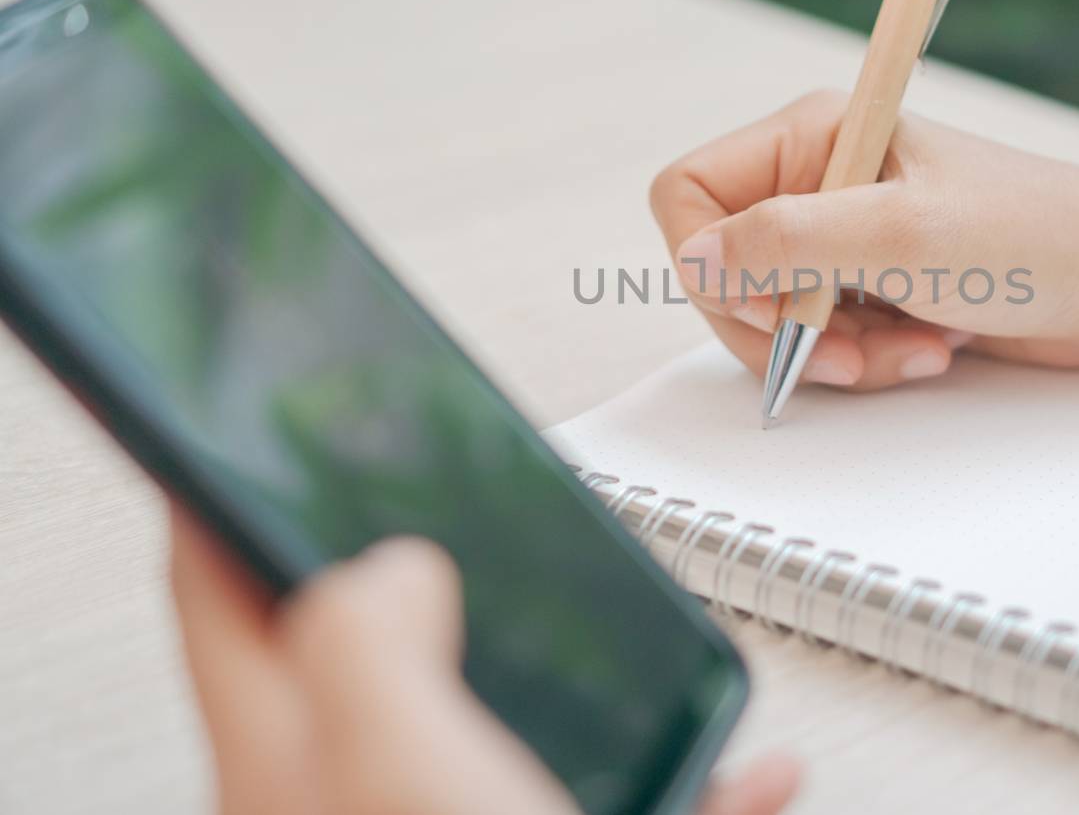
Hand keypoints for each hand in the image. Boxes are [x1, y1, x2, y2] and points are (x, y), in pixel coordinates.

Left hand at [168, 507, 800, 814]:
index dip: (222, 496)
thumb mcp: (403, 771)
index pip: (219, 601)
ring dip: (553, 665)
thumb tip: (390, 566)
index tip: (246, 422)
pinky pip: (619, 809)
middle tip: (430, 487)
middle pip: (358, 657)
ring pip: (498, 728)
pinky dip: (684, 780)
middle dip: (403, 565)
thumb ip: (369, 644)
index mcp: (295, 771)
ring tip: (591, 611)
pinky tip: (738, 770)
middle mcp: (363, 814)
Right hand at [651, 89, 1078, 389]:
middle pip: (728, 270)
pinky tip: (929, 348)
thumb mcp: (901, 236)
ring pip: (777, 317)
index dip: (712, 263)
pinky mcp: (877, 284)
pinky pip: (826, 339)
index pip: (690, 194)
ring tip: (911, 347)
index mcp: (814, 135)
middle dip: (784, 329)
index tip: (774, 307)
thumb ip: (788, 243)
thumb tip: (695, 259)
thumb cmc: (1038, 236)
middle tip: (846, 353)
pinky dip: (868, 359)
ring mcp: (848, 236)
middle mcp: (821, 180)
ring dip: (835, 353)